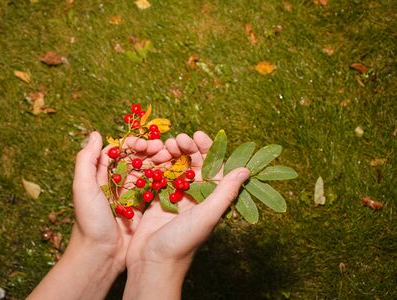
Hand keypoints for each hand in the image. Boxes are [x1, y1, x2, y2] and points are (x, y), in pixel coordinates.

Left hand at [29, 131, 167, 299]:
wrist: (100, 256)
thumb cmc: (89, 222)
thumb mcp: (83, 188)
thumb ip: (86, 160)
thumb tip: (95, 134)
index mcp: (101, 176)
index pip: (119, 152)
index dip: (132, 144)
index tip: (145, 142)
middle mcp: (117, 183)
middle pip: (136, 160)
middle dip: (150, 151)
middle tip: (164, 148)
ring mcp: (131, 196)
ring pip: (147, 172)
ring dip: (159, 163)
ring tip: (172, 158)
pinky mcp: (142, 208)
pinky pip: (154, 190)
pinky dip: (164, 180)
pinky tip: (175, 174)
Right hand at [123, 131, 248, 299]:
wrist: (151, 262)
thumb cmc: (182, 242)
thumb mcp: (207, 215)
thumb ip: (225, 193)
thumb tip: (246, 170)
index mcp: (210, 198)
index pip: (214, 166)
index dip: (208, 149)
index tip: (198, 135)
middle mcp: (194, 195)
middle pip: (194, 163)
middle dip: (188, 147)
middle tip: (179, 138)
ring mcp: (174, 196)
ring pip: (176, 166)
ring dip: (172, 153)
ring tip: (165, 146)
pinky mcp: (157, 198)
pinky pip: (159, 175)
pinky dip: (157, 164)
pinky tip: (153, 156)